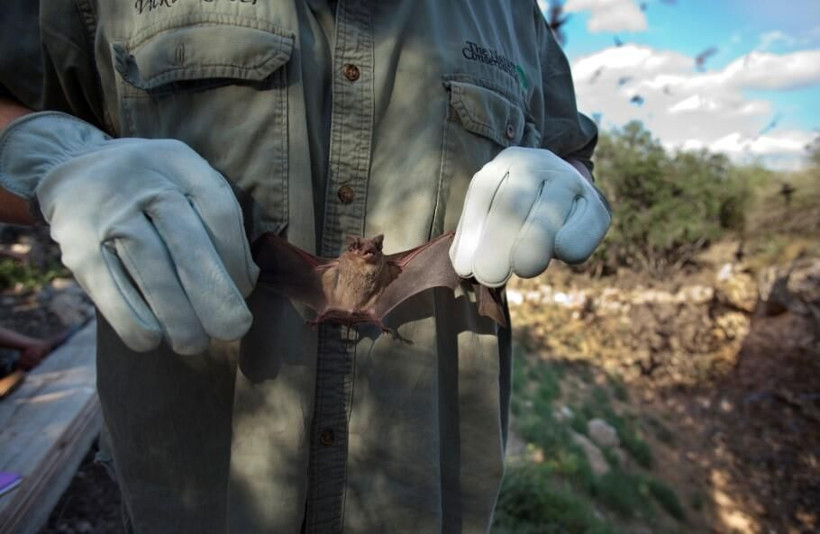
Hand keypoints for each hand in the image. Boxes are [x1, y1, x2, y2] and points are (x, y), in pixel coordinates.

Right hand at [0, 112, 258, 353]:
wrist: (75, 171)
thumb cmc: (150, 190)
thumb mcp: (185, 183)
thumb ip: (217, 223)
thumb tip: (245, 282)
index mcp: (180, 163)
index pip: (218, 211)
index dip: (236, 257)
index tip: (244, 290)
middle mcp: (143, 180)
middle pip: (187, 241)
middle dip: (213, 293)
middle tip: (232, 330)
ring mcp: (107, 211)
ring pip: (151, 266)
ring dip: (177, 314)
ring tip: (194, 343)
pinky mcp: (77, 243)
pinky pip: (109, 286)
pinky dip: (132, 319)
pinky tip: (151, 340)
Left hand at [450, 147, 610, 286]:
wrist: (563, 189)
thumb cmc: (518, 210)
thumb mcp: (491, 212)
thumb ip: (474, 237)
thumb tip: (463, 265)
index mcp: (504, 165)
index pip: (483, 194)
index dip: (473, 232)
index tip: (465, 268)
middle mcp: (536, 165)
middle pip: (515, 201)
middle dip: (500, 240)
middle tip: (489, 276)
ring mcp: (569, 180)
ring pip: (551, 208)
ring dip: (536, 239)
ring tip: (524, 269)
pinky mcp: (596, 204)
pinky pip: (587, 223)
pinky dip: (576, 239)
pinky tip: (565, 254)